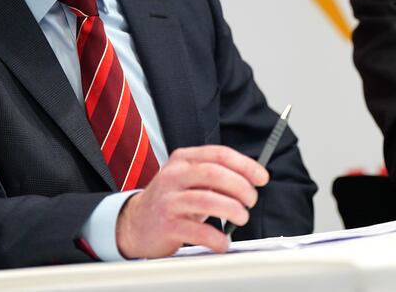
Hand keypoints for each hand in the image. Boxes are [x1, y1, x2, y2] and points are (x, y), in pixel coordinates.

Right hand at [115, 145, 268, 257]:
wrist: (134, 223)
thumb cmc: (170, 199)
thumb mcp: (188, 178)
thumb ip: (215, 174)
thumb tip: (252, 179)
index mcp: (183, 159)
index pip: (219, 155)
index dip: (245, 165)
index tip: (261, 177)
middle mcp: (174, 176)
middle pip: (214, 174)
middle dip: (240, 187)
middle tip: (251, 200)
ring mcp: (169, 200)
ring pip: (207, 200)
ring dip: (232, 210)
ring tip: (241, 218)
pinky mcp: (167, 225)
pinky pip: (198, 231)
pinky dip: (217, 238)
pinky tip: (223, 241)